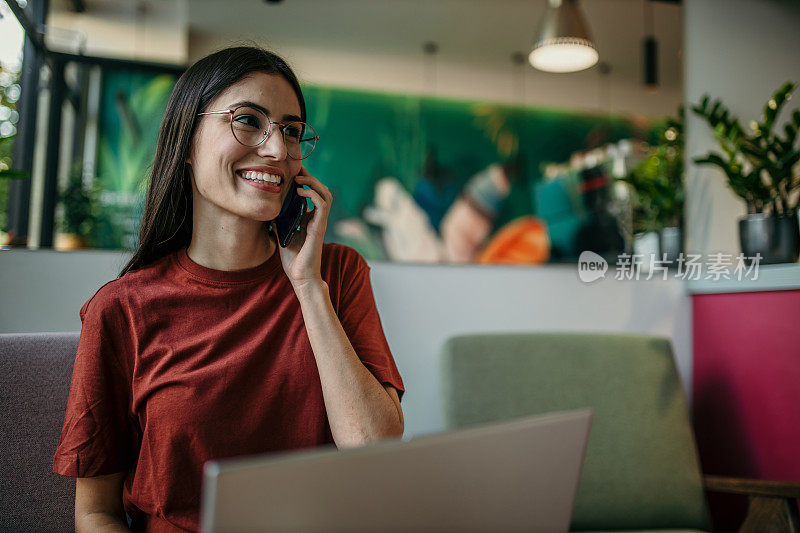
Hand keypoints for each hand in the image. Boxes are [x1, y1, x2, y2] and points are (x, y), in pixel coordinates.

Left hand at [272, 165, 332, 289]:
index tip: (292, 172)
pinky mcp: (319, 228)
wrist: (301, 278)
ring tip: (299, 178)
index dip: (305, 181)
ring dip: (313, 182)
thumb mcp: (282, 235)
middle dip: (310, 176)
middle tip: (296, 169)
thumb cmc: (293, 261)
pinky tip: (300, 190)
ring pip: (325, 193)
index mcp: (310, 220)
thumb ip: (279, 222)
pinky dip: (312, 193)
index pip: (312, 194)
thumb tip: (267, 209)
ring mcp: (320, 223)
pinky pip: (322, 204)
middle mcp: (317, 219)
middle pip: (321, 190)